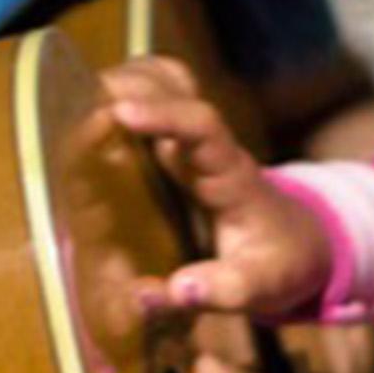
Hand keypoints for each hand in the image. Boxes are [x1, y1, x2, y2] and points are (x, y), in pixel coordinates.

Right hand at [103, 54, 334, 323]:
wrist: (297, 244)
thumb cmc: (278, 263)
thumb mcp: (261, 288)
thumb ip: (222, 290)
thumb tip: (176, 289)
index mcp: (231, 175)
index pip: (203, 127)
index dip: (163, 114)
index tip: (121, 113)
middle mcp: (213, 145)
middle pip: (175, 88)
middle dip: (129, 86)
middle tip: (76, 104)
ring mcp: (197, 138)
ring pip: (166, 83)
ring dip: (126, 82)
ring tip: (76, 100)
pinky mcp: (183, 142)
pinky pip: (160, 96)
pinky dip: (131, 89)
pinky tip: (99, 105)